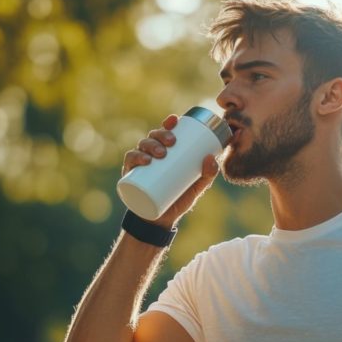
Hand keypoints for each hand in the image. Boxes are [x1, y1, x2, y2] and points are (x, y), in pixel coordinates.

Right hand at [122, 114, 219, 228]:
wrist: (160, 221)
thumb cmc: (178, 199)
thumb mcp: (195, 187)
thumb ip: (207, 175)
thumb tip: (212, 158)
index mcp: (165, 153)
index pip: (164, 133)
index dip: (168, 123)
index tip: (175, 120)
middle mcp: (150, 156)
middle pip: (152, 137)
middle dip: (161, 134)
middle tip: (171, 142)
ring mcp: (139, 165)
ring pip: (141, 146)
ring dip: (150, 145)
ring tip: (160, 153)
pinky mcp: (131, 177)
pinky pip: (129, 162)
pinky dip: (134, 158)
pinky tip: (143, 160)